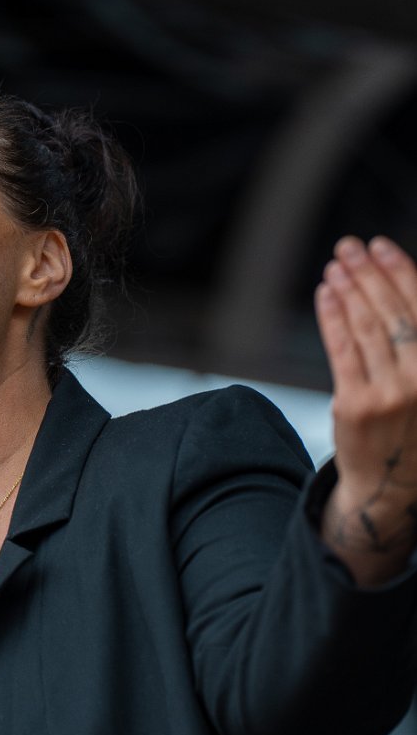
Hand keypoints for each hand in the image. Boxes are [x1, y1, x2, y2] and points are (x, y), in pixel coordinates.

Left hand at [314, 234, 416, 584]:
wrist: (391, 488)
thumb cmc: (414, 428)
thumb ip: (415, 343)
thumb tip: (394, 285)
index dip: (399, 271)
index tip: (380, 246)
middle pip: (392, 311)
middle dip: (368, 273)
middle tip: (349, 247)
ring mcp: (389, 393)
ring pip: (364, 327)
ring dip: (348, 289)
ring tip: (336, 266)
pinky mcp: (354, 406)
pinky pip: (341, 350)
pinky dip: (332, 317)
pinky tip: (326, 294)